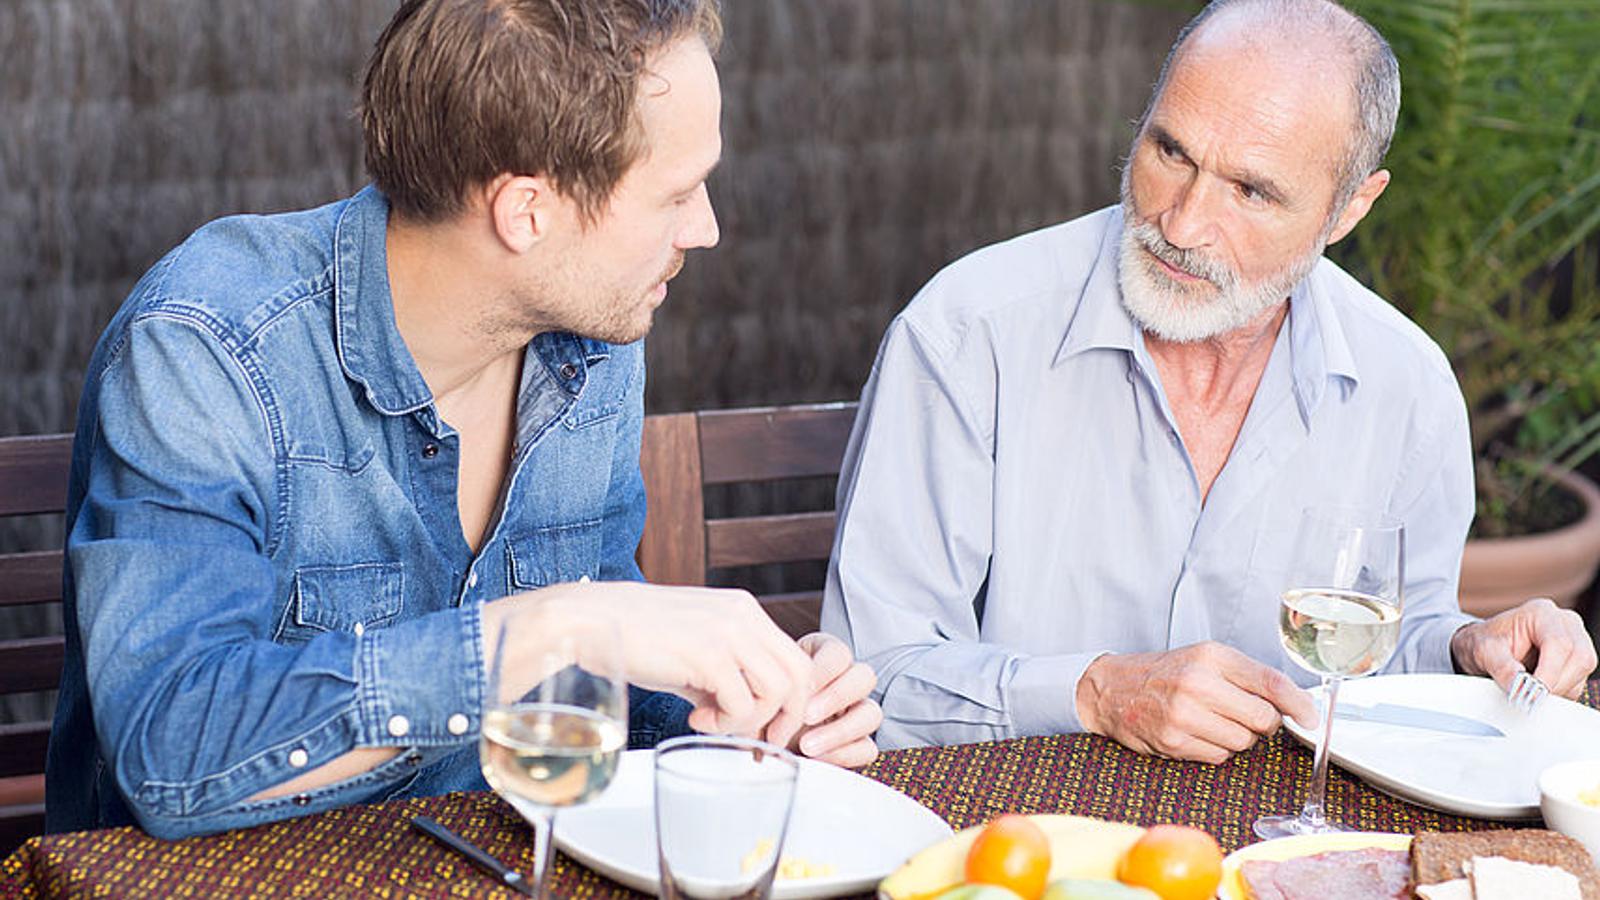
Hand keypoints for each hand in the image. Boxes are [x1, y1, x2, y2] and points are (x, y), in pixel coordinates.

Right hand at [488, 582, 814, 735]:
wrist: (590, 621)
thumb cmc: (636, 638)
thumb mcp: (693, 649)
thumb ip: (726, 675)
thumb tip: (746, 716)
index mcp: (744, 610)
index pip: (795, 658)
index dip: (790, 701)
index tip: (767, 727)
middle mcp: (744, 616)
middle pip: (800, 675)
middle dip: (785, 717)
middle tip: (757, 740)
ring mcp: (729, 633)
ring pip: (778, 691)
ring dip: (749, 721)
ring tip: (711, 723)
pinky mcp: (709, 655)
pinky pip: (742, 704)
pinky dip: (724, 724)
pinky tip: (694, 718)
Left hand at [762, 633, 882, 767]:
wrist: (759, 740)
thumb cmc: (761, 706)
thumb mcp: (760, 691)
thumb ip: (767, 689)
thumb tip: (767, 699)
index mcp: (824, 658)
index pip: (839, 653)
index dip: (824, 669)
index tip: (802, 686)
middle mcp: (846, 683)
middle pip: (864, 678)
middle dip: (836, 696)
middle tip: (806, 714)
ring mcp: (856, 714)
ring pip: (872, 713)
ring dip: (841, 730)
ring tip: (806, 744)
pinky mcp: (858, 744)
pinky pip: (867, 748)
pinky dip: (843, 754)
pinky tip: (816, 759)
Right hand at [1076, 642, 1317, 763]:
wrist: (1112, 688)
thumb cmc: (1166, 672)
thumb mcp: (1206, 658)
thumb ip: (1248, 676)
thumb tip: (1293, 704)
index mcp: (1212, 657)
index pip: (1270, 683)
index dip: (1299, 704)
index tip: (1311, 718)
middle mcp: (1198, 683)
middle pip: (1263, 719)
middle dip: (1263, 723)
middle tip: (1245, 715)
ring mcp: (1184, 714)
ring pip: (1244, 742)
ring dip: (1238, 737)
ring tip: (1214, 721)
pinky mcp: (1173, 741)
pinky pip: (1219, 756)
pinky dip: (1216, 749)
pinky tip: (1197, 733)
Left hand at [1450, 597, 1596, 699]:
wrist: (1484, 648)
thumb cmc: (1484, 643)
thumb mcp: (1483, 651)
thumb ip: (1501, 667)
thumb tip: (1520, 686)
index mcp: (1542, 613)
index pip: (1559, 643)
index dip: (1549, 672)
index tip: (1532, 692)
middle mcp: (1565, 624)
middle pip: (1579, 658)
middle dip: (1555, 683)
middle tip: (1529, 697)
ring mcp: (1576, 641)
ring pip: (1581, 673)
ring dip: (1558, 690)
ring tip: (1528, 690)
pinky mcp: (1576, 662)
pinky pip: (1578, 683)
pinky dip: (1559, 693)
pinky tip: (1537, 689)